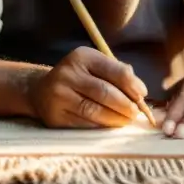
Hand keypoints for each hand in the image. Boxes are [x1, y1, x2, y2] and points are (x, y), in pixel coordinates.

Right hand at [28, 46, 148, 128]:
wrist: (40, 91)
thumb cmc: (77, 78)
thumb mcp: (94, 66)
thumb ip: (117, 73)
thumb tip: (140, 93)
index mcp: (82, 57)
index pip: (115, 71)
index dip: (133, 85)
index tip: (142, 95)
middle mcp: (68, 73)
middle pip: (105, 92)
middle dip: (126, 105)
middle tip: (137, 113)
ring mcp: (59, 96)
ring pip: (95, 111)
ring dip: (116, 118)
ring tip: (126, 120)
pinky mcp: (56, 117)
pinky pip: (85, 124)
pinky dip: (102, 126)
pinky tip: (110, 125)